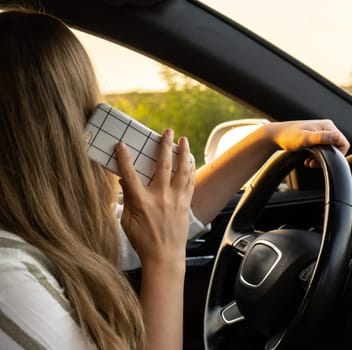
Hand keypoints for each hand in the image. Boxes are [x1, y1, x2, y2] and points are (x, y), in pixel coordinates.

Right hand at [115, 129, 194, 266]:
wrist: (164, 256)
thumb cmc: (142, 241)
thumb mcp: (126, 221)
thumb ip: (126, 200)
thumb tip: (124, 182)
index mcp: (141, 201)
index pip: (129, 175)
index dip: (124, 158)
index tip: (121, 144)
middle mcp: (160, 197)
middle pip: (163, 165)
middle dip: (164, 146)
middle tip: (167, 131)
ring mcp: (176, 200)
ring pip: (182, 171)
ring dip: (183, 153)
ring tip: (183, 140)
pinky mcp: (185, 204)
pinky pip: (190, 182)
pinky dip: (191, 170)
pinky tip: (191, 161)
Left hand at [264, 119, 349, 165]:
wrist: (275, 135)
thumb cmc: (288, 136)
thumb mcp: (305, 139)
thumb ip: (322, 138)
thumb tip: (338, 137)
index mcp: (327, 126)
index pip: (344, 143)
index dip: (337, 155)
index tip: (323, 160)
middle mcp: (326, 128)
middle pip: (337, 147)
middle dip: (327, 158)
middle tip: (312, 163)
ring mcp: (321, 133)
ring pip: (329, 150)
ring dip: (321, 159)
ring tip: (309, 162)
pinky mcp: (316, 138)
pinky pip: (323, 150)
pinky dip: (316, 157)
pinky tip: (307, 159)